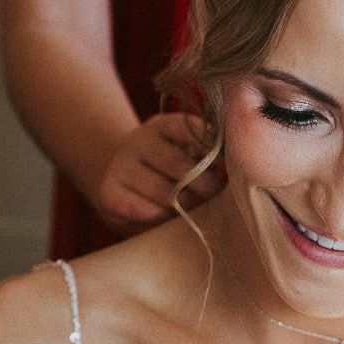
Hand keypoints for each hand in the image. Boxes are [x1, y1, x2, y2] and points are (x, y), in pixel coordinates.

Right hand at [94, 113, 222, 230]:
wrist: (121, 183)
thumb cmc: (165, 170)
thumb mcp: (182, 152)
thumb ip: (204, 156)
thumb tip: (234, 170)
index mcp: (161, 125)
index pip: (189, 129)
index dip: (211, 149)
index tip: (227, 166)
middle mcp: (136, 141)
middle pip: (178, 165)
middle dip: (205, 185)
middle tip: (215, 195)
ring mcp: (120, 166)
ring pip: (165, 193)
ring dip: (186, 206)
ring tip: (193, 208)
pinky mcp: (109, 193)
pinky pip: (146, 212)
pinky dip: (162, 219)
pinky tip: (167, 217)